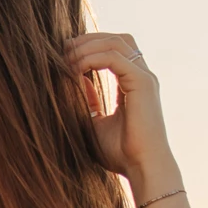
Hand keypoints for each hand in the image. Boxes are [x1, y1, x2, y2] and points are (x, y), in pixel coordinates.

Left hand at [66, 31, 177, 187]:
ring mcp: (144, 78)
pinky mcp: (142, 83)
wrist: (141, 168)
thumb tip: (76, 80)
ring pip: (115, 43)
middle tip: (62, 51)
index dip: (89, 47)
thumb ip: (88, 101)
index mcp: (134, 83)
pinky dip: (92, 58)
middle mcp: (142, 76)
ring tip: (66, 59)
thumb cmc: (120, 153)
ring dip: (87, 47)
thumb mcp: (95, 122)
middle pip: (117, 40)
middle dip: (88, 40)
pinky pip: (114, 58)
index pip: (115, 50)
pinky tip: (76, 69)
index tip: (64, 57)